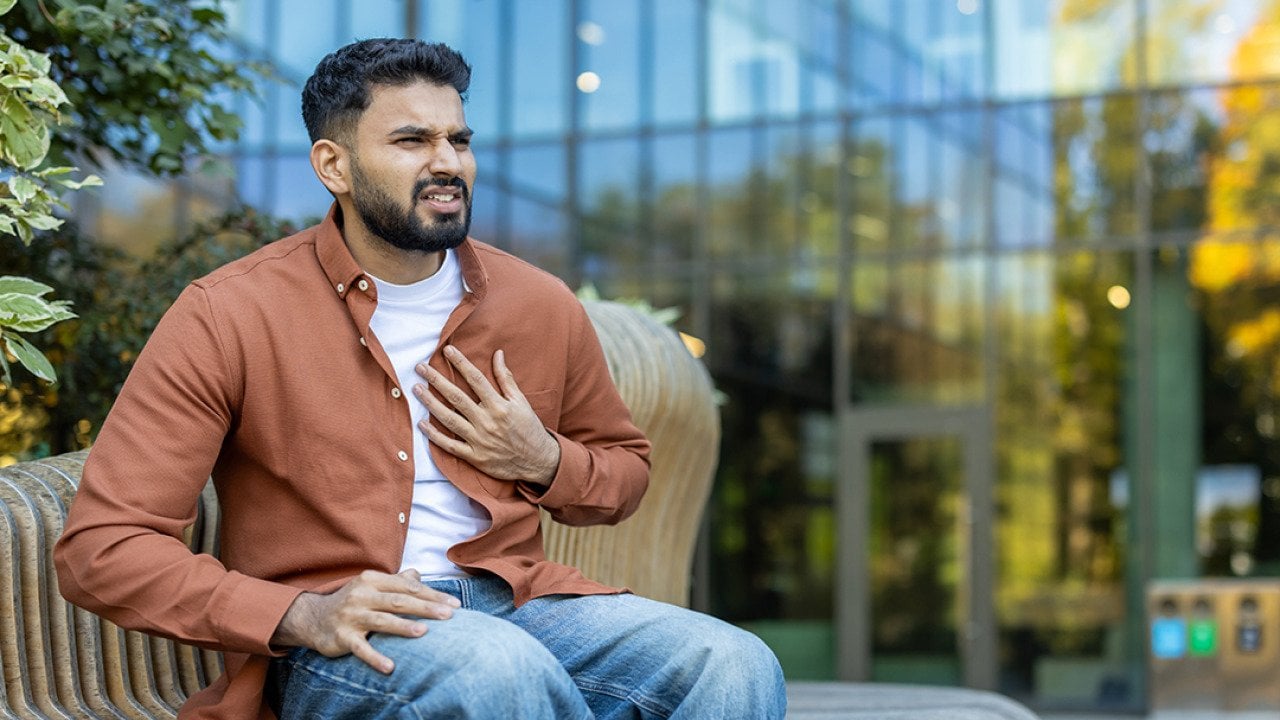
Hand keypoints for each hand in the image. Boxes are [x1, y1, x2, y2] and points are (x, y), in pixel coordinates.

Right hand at [271, 568, 459, 673]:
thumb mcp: (371, 586)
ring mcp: (350, 616)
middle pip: (398, 601)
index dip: (431, 594)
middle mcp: (361, 595)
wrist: (313, 618)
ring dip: (403, 627)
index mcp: (372, 580)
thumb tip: (419, 575)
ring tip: (424, 632)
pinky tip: (390, 667)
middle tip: (449, 615)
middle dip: (426, 607)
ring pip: (381, 621)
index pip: (407, 586)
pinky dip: (375, 657)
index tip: (454, 604)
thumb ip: (396, 581)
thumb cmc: (352, 601)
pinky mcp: (341, 637)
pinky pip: (360, 648)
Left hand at [414, 346, 560, 485]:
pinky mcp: (475, 456)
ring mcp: (479, 440)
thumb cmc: (529, 428)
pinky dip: (434, 435)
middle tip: (420, 368)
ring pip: (449, 419)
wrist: (538, 461)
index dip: (461, 363)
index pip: (476, 379)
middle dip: (436, 380)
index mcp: (499, 406)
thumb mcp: (521, 401)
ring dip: (431, 403)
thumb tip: (498, 354)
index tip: (447, 350)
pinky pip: (450, 445)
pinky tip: (422, 423)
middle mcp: (487, 421)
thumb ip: (506, 378)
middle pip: (457, 397)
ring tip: (417, 389)